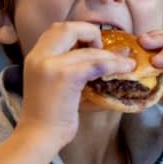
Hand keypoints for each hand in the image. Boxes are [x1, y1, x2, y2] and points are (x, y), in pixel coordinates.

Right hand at [18, 22, 135, 145]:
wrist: (39, 136)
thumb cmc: (49, 115)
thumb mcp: (51, 83)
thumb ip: (66, 66)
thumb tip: (99, 57)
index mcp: (35, 56)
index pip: (57, 29)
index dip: (79, 31)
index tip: (93, 45)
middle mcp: (40, 56)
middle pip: (69, 27)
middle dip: (91, 33)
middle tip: (104, 50)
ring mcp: (51, 65)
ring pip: (88, 50)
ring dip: (111, 55)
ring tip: (126, 63)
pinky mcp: (65, 77)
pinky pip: (96, 64)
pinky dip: (113, 65)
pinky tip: (124, 70)